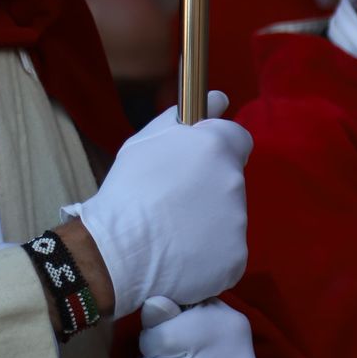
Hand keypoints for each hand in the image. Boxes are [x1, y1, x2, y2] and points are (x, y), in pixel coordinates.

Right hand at [62, 91, 249, 312]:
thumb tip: (219, 99)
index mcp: (215, 147)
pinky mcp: (236, 258)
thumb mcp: (146, 140)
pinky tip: (180, 254)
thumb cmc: (127, 189)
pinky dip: (209, 252)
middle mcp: (234, 182)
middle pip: (230, 180)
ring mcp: (238, 223)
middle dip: (209, 188)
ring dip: (208, 221)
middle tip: (174, 202)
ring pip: (228, 216)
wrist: (118, 250)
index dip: (218, 149)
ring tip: (172, 232)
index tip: (198, 163)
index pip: (238, 140)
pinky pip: (226, 250)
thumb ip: (184, 118)